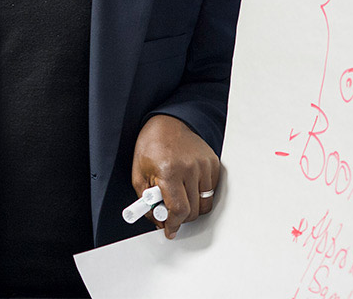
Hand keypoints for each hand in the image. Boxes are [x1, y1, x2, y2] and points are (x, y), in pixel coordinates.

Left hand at [132, 114, 219, 238]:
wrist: (168, 123)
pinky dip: (201, 195)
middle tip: (170, 212)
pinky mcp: (213, 163)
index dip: (173, 224)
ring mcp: (204, 165)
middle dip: (180, 217)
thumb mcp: (139, 174)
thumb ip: (146, 201)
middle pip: (193, 211)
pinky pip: (211, 191)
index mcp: (169, 171)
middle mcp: (189, 168)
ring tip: (179, 198)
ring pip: (204, 204)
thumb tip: (158, 222)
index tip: (169, 229)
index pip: (178, 210)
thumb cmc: (151, 147)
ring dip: (192, 208)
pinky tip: (189, 186)